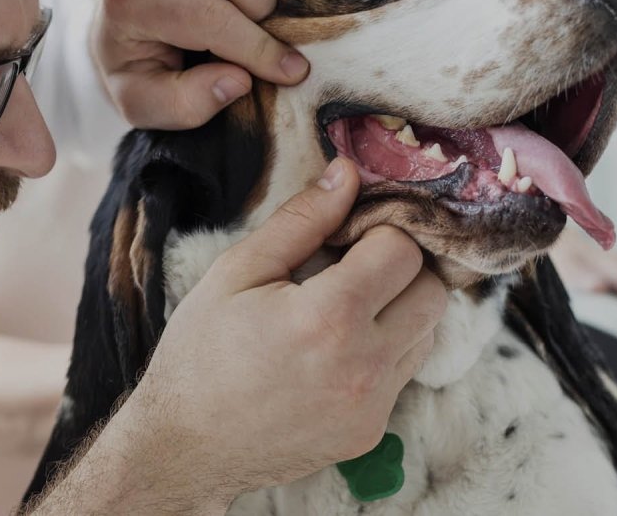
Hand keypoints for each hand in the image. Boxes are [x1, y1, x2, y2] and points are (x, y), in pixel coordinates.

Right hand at [118, 158, 446, 501]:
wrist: (185, 444)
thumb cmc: (201, 352)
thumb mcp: (237, 272)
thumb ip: (301, 220)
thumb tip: (348, 172)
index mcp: (328, 317)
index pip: (402, 249)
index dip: (374, 232)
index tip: (343, 239)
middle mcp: (362, 365)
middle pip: (431, 291)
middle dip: (398, 269)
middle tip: (348, 270)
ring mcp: (371, 405)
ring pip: (427, 332)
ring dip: (397, 310)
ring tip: (339, 311)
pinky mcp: (371, 431)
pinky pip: (403, 373)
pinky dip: (382, 352)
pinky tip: (333, 351)